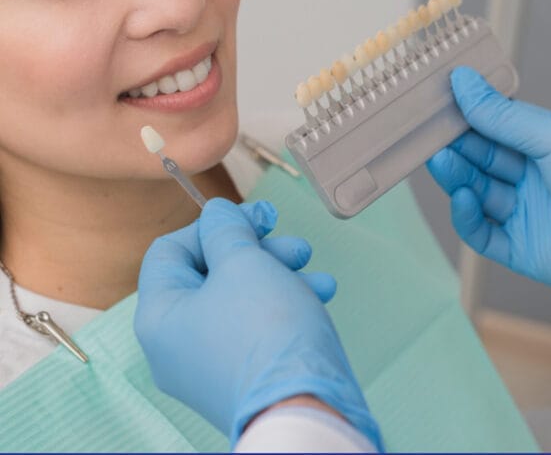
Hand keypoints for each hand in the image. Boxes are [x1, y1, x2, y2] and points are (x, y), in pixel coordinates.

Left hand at [135, 198, 381, 449]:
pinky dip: (285, 300)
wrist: (304, 406)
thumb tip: (217, 214)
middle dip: (255, 247)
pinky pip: (256, 324)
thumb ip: (225, 230)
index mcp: (160, 316)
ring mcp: (210, 362)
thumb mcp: (243, 263)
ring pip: (240, 296)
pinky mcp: (242, 373)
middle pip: (210, 272)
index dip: (211, 226)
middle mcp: (178, 344)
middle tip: (288, 239)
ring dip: (278, 269)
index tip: (252, 217)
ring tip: (310, 262)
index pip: (169, 251)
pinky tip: (320, 290)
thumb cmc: (266, 332)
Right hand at [427, 67, 550, 324]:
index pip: (492, 128)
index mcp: (541, 147)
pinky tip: (463, 198)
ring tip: (441, 161)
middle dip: (455, 147)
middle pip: (479, 160)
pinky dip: (466, 216)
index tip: (438, 104)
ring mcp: (522, 214)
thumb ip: (502, 115)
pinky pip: (481, 232)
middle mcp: (529, 179)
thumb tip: (463, 81)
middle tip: (430, 135)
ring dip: (456, 177)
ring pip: (476, 192)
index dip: (466, 117)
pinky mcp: (517, 248)